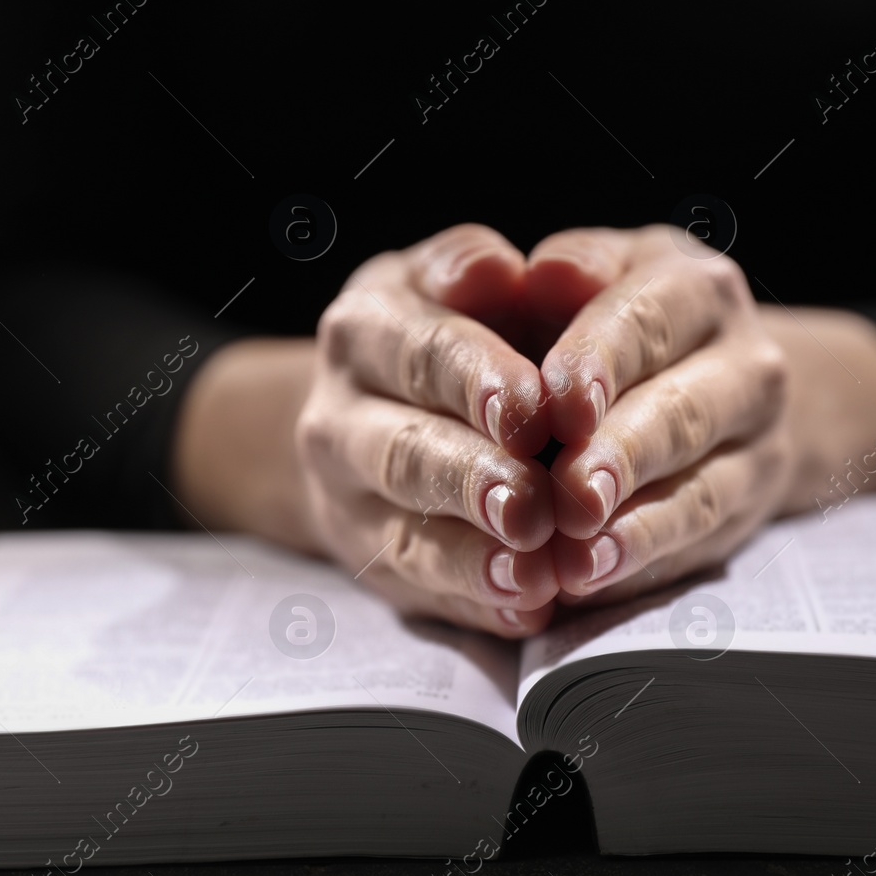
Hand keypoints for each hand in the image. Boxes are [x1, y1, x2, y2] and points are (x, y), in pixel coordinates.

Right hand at [295, 225, 561, 636]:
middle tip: (534, 506)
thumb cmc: (448, 327)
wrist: (368, 406)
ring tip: (537, 574)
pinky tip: (527, 611)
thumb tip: (505, 263)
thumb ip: (479, 271)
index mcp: (365, 328)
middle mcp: (339, 416)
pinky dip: (475, 605)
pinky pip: (421, 593)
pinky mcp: (371, 565)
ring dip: (473, 561)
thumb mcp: (450, 279)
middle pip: (406, 452)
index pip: (423, 353)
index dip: (479, 381)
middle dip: (472, 481)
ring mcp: (346, 500)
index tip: (536, 408)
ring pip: (405, 536)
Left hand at [522, 225, 875, 604]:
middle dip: (622, 456)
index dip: (599, 361)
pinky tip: (591, 584)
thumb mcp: (600, 274)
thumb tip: (543, 268)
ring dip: (637, 531)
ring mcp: (759, 446)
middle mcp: (747, 363)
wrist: (718, 375)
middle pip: (681, 414)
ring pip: (701, 491)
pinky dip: (642, 570)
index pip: (647, 321)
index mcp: (697, 287)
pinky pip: (698, 547)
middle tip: (567, 493)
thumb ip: (566, 270)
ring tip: (577, 560)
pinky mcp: (749, 513)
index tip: (555, 400)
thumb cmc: (619, 317)